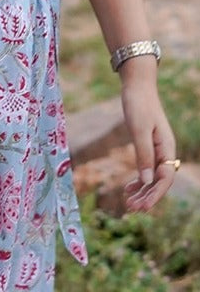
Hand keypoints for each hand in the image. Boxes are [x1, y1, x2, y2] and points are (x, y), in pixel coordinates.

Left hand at [120, 70, 176, 212]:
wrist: (137, 86)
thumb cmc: (138, 105)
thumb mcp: (139, 130)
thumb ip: (143, 155)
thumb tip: (146, 181)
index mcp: (167, 148)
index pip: (164, 178)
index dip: (155, 194)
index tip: (143, 207)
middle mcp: (165, 151)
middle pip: (159, 181)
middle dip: (147, 196)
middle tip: (132, 209)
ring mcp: (157, 149)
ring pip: (152, 177)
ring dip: (142, 191)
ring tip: (129, 204)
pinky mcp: (148, 146)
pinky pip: (146, 168)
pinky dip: (139, 180)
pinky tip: (128, 188)